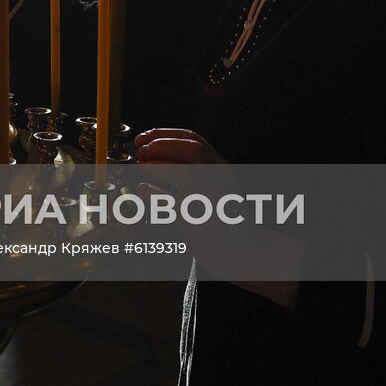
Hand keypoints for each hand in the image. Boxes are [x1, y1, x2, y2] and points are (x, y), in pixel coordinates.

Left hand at [133, 128, 301, 306]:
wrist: (245, 251)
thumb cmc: (223, 217)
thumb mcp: (216, 185)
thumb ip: (195, 169)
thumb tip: (158, 155)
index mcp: (222, 167)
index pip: (194, 139)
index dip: (165, 134)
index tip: (146, 136)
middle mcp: (219, 179)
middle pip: (189, 149)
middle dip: (160, 144)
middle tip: (140, 150)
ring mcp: (211, 199)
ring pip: (181, 172)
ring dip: (156, 166)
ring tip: (140, 167)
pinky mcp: (200, 220)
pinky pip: (171, 201)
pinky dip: (153, 192)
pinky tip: (142, 189)